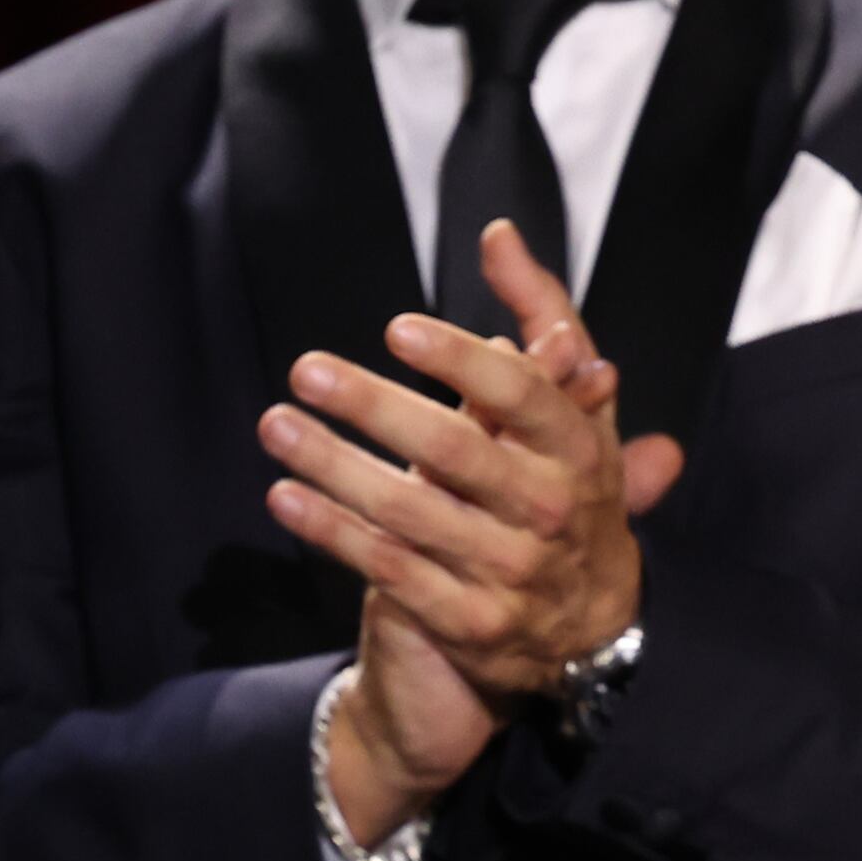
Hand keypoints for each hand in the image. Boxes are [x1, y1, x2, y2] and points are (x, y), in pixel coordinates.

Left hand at [261, 221, 691, 819]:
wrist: (585, 623)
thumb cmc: (562, 485)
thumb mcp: (569, 408)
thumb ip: (541, 319)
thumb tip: (498, 237)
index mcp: (576, 450)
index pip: (521, 397)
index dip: (461, 361)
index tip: (395, 329)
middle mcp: (548, 510)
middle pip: (454, 450)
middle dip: (374, 407)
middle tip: (306, 369)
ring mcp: (509, 570)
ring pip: (409, 511)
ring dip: (334, 466)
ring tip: (277, 425)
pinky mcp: (467, 620)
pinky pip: (389, 568)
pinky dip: (333, 531)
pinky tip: (286, 496)